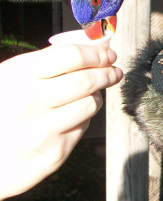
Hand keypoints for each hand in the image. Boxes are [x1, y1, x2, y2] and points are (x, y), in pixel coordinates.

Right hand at [0, 44, 122, 200]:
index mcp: (20, 75)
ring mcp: (43, 129)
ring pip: (90, 104)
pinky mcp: (55, 153)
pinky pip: (82, 127)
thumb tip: (91, 47)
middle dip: (107, 73)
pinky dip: (82, 119)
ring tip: (89, 95)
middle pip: (87, 80)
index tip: (108, 55)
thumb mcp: (10, 78)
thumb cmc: (0, 111)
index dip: (97, 54)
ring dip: (95, 96)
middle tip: (114, 71)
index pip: (72, 56)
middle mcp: (32, 101)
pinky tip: (70, 117)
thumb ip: (46, 62)